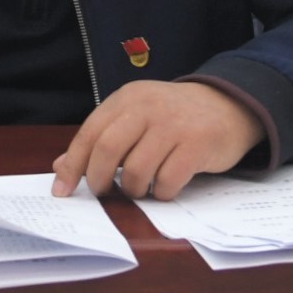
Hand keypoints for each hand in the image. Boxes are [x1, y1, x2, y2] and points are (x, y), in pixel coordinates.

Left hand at [54, 79, 261, 200]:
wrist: (230, 104)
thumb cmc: (176, 117)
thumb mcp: (136, 118)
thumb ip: (101, 139)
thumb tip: (61, 167)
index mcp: (128, 99)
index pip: (90, 133)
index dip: (73, 165)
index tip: (62, 191)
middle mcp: (148, 107)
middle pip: (108, 149)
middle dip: (99, 180)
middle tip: (104, 193)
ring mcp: (174, 125)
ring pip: (137, 170)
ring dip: (133, 190)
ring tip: (140, 189)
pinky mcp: (197, 145)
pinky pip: (167, 181)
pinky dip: (161, 193)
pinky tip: (164, 188)